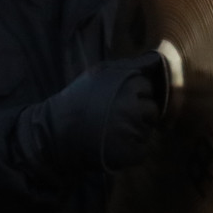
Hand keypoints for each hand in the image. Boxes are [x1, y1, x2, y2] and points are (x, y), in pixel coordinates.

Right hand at [18, 51, 166, 172]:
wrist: (56, 132)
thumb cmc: (78, 99)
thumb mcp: (100, 73)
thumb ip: (130, 65)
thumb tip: (156, 59)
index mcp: (129, 85)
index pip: (148, 87)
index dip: (135, 93)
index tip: (118, 99)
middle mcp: (134, 107)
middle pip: (152, 109)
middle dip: (139, 113)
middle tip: (116, 117)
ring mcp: (133, 131)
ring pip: (148, 130)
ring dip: (136, 131)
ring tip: (113, 131)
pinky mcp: (130, 153)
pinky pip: (144, 150)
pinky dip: (133, 150)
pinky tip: (115, 145)